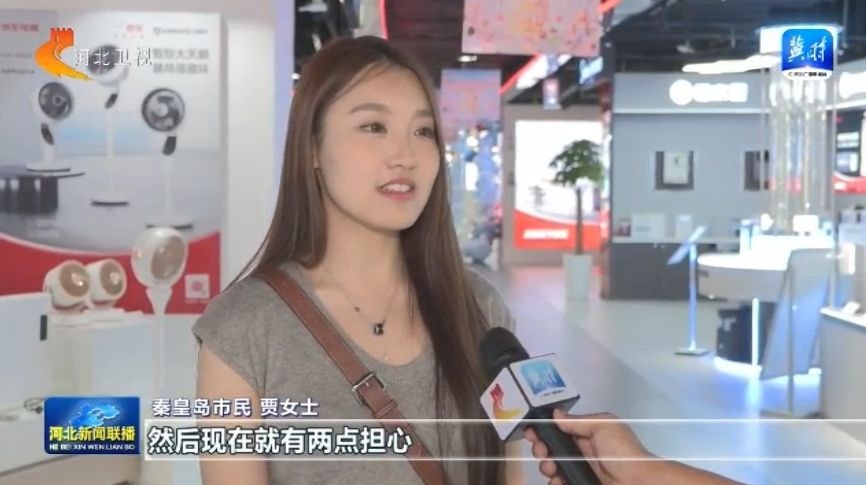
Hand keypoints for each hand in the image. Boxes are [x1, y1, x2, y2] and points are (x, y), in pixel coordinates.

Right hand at [525, 409, 653, 484]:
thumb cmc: (622, 452)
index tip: (532, 431)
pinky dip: (554, 483)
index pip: (559, 429)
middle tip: (542, 451)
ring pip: (553, 467)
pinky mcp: (580, 484)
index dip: (544, 429)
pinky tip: (556, 481)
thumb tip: (555, 414)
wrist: (638, 483)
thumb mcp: (604, 426)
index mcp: (587, 434)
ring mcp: (580, 471)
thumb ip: (578, 421)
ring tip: (551, 468)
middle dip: (542, 448)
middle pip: (552, 449)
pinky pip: (560, 483)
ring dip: (547, 466)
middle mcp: (581, 452)